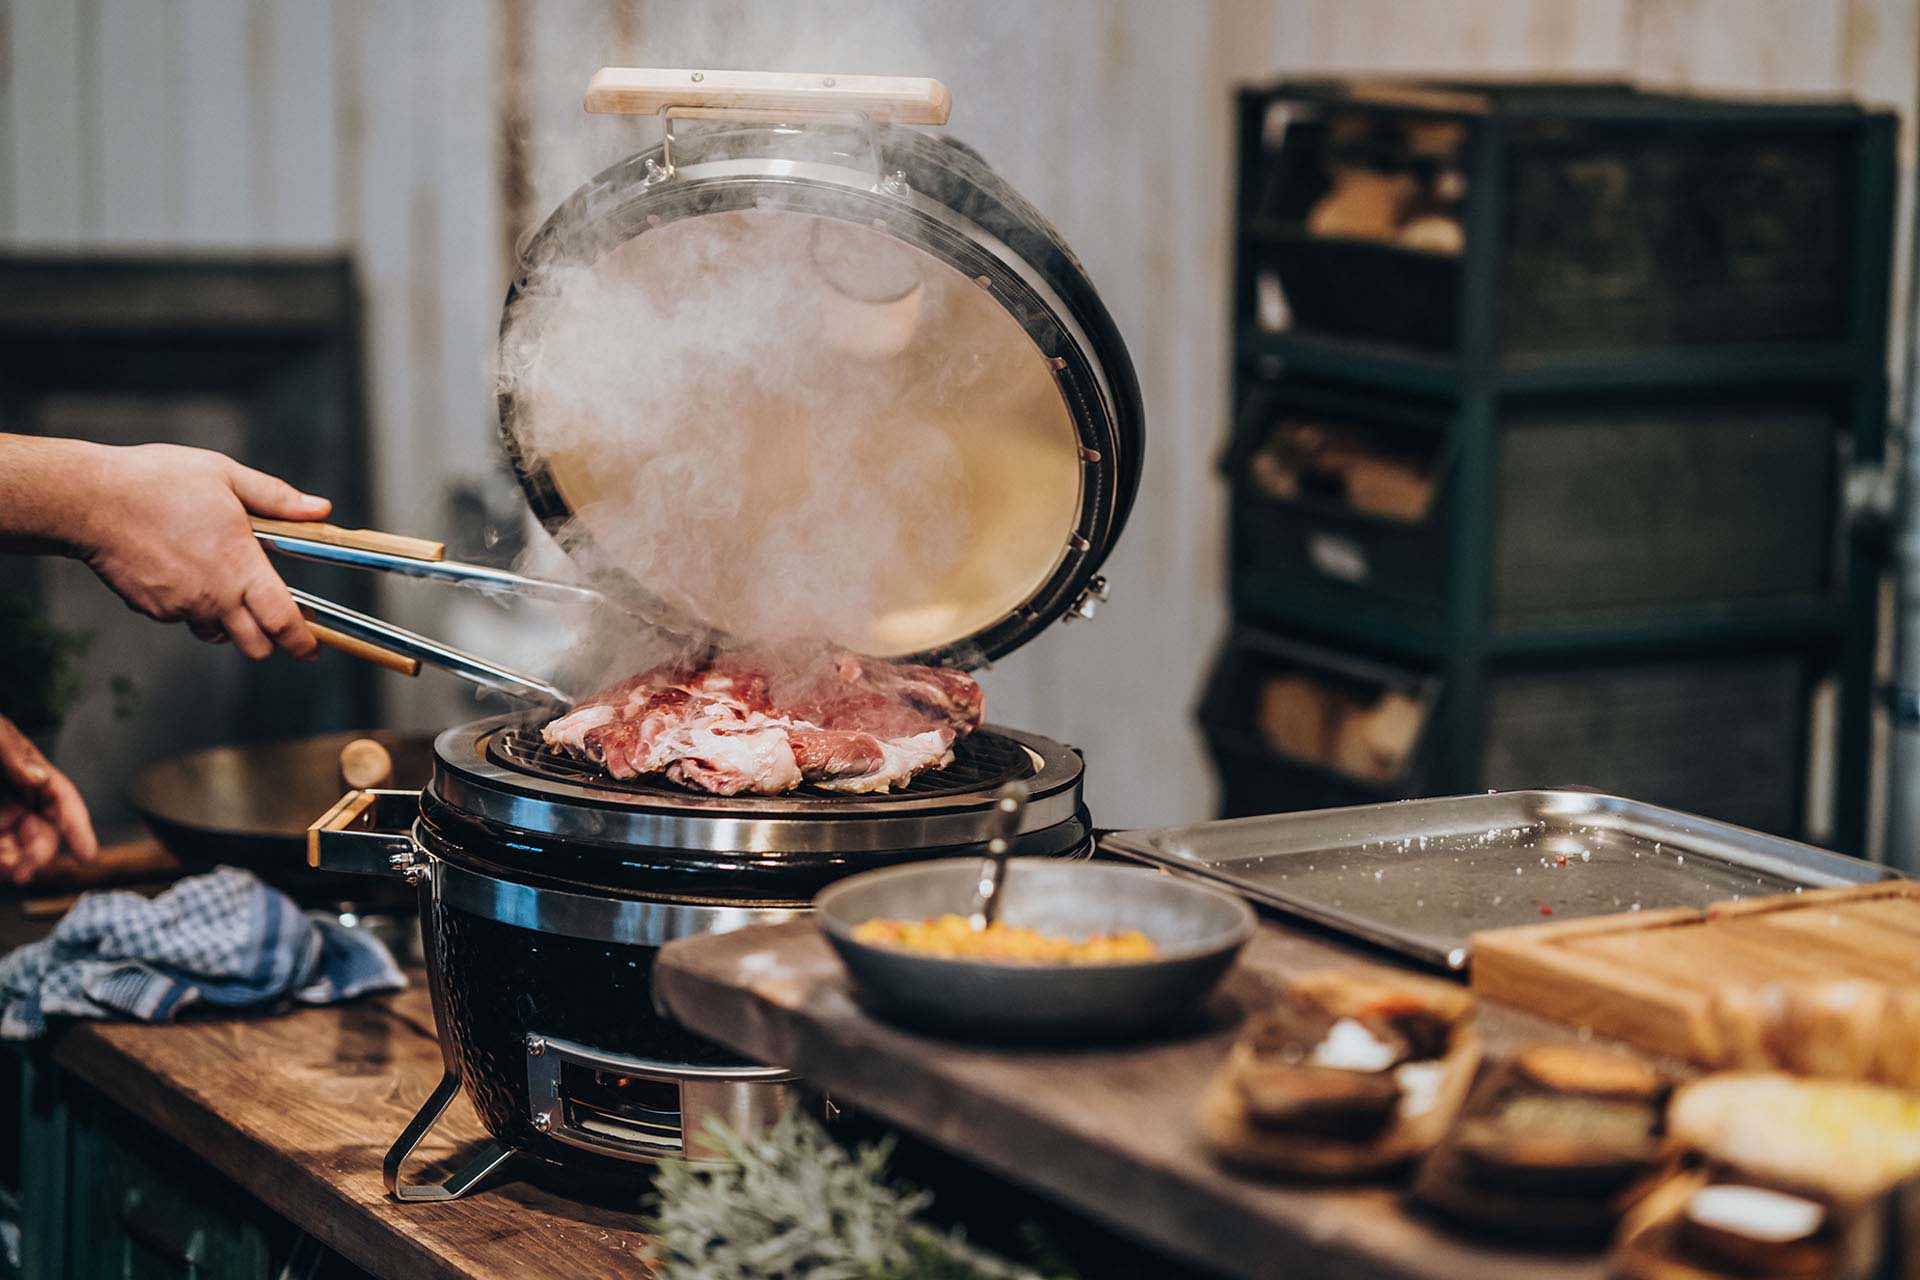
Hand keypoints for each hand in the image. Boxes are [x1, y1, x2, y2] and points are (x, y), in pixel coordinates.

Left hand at [0, 716, 95, 883]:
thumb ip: (13, 756)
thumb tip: (38, 779)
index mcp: (30, 772)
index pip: (64, 801)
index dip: (78, 828)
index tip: (87, 856)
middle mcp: (19, 797)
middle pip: (43, 832)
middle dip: (38, 855)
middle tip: (24, 872)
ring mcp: (0, 816)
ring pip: (17, 849)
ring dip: (13, 863)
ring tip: (3, 869)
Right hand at [78, 444, 331, 659]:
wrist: (89, 500)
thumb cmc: (157, 482)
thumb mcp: (225, 475)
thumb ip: (276, 498)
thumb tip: (320, 508)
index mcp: (240, 565)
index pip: (282, 620)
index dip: (302, 640)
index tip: (312, 648)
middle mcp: (214, 595)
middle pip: (253, 646)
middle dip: (268, 641)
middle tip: (272, 623)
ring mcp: (180, 606)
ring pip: (215, 633)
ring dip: (227, 623)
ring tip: (222, 586)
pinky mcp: (151, 608)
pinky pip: (180, 618)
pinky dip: (189, 607)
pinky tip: (181, 574)